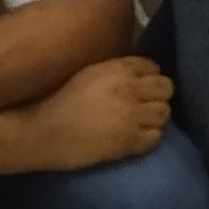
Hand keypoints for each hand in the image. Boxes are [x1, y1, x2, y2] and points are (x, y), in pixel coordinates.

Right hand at [26, 55, 172, 170]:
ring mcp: (132, 116)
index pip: (153, 67)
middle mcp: (130, 89)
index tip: (141, 87)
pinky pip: (155, 138)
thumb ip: (114, 72)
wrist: (43, 131)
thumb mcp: (87, 74)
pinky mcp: (129, 141)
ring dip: (155, 117)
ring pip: (164, 113)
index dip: (149, 78)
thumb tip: (133, 76)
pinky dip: (150, 137)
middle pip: (166, 88)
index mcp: (118, 69)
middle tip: (145, 105)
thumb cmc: (56, 100)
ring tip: (142, 122)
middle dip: (158, 96)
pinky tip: (137, 137)